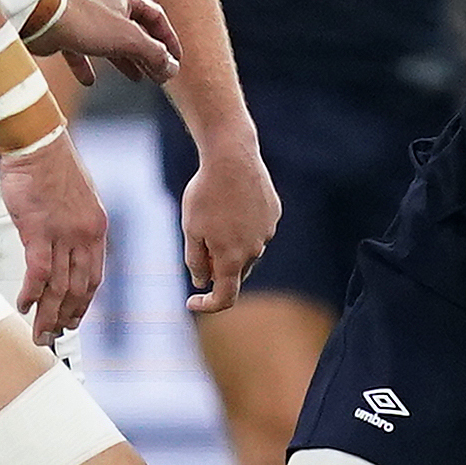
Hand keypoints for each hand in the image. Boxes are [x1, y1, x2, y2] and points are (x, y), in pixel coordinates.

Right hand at [0, 131, 109, 344]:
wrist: (40, 146)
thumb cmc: (54, 170)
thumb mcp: (77, 203)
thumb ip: (74, 230)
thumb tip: (65, 252)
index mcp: (97, 230)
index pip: (95, 277)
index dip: (84, 303)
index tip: (74, 319)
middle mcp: (85, 236)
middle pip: (78, 288)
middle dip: (66, 316)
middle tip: (54, 336)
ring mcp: (63, 234)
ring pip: (59, 285)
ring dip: (48, 314)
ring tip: (39, 334)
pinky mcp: (38, 230)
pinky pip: (39, 271)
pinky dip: (32, 293)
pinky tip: (24, 308)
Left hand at [29, 0, 181, 85]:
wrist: (38, 18)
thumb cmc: (85, 20)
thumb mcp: (129, 38)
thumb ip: (154, 54)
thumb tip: (172, 69)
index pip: (156, 18)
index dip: (169, 40)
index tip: (176, 60)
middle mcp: (107, 4)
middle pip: (135, 31)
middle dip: (148, 54)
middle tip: (159, 74)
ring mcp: (84, 18)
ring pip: (110, 42)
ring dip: (124, 61)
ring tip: (137, 78)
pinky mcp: (64, 31)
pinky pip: (80, 51)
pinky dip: (87, 66)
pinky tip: (90, 81)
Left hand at [181, 139, 279, 312]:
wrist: (232, 158)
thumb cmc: (206, 194)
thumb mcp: (191, 229)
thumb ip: (196, 260)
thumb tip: (203, 280)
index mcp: (231, 258)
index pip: (225, 297)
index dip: (208, 305)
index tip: (192, 301)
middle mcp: (255, 249)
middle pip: (236, 272)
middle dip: (218, 268)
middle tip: (200, 246)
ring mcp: (267, 231)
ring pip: (248, 250)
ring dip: (232, 246)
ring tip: (216, 217)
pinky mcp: (274, 213)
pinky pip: (258, 229)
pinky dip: (244, 227)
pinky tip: (232, 204)